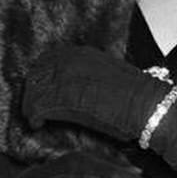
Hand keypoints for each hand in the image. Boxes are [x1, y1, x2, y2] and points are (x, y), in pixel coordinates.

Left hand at [22, 45, 167, 143]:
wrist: (145, 103)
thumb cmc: (134, 95)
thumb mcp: (107, 74)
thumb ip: (88, 75)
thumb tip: (77, 87)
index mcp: (80, 53)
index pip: (47, 61)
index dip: (41, 78)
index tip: (41, 91)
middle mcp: (69, 60)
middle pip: (36, 74)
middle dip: (33, 92)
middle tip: (34, 108)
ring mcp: (64, 77)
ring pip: (33, 90)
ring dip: (31, 106)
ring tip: (36, 119)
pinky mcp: (62, 97)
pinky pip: (36, 106)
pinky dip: (33, 117)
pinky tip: (38, 125)